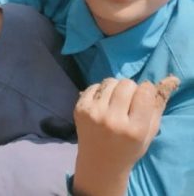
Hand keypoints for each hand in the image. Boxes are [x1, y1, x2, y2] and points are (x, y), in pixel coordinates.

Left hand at [72, 76, 178, 195]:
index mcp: (134, 128)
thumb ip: (156, 108)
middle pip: (126, 83)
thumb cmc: (129, 148)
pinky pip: (94, 86)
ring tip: (116, 101)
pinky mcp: (79, 109)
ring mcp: (94, 113)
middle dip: (131, 88)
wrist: (99, 162)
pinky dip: (101, 91)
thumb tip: (163, 81)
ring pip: (109, 82)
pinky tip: (103, 103)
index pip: (144, 92)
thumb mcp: (149, 133)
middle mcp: (113, 120)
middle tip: (129, 99)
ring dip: (115, 87)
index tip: (143, 97)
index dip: (146, 90)